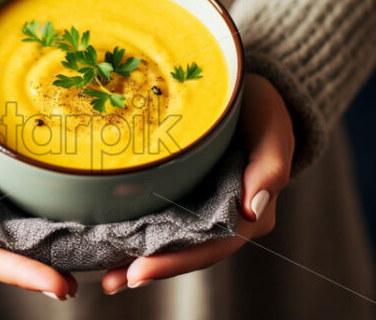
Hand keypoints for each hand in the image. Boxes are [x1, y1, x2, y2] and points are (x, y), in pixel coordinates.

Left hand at [101, 73, 294, 293]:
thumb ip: (270, 167)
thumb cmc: (262, 113)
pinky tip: (105, 240)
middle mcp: (221, 220)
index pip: (210, 247)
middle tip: (111, 281)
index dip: (174, 263)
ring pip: (167, 242)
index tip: (139, 271)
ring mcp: (198, 209)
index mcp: (247, 215)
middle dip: (148, 268)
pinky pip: (156, 217)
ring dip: (135, 259)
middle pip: (184, 253)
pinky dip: (133, 231)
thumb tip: (253, 209)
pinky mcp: (179, 194)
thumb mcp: (272, 131)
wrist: (245, 95)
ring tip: (102, 275)